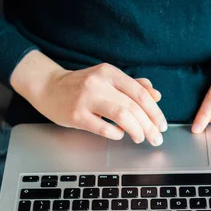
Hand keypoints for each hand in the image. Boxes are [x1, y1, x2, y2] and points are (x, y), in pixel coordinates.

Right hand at [10, 51, 166, 145]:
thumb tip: (156, 95)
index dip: (155, 111)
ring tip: (141, 138)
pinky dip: (116, 133)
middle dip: (150, 126)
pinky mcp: (76, 115)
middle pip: (133, 106)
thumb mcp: (107, 79)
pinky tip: (119, 134)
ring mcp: (86, 99)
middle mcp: (99, 83)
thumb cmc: (81, 85)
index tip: (162, 125)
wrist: (48, 87)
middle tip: (156, 138)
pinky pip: (103, 128)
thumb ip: (132, 86)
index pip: (140, 93)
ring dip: (137, 130)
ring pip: (121, 116)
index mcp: (109, 72)